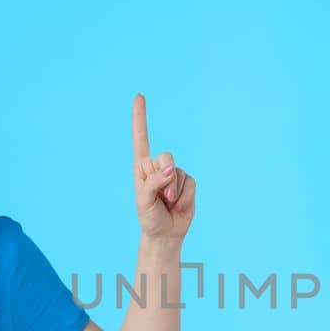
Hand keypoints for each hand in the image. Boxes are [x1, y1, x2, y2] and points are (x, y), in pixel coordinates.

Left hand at [132, 93, 195, 240]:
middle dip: (166, 177)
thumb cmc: (149, 217)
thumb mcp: (144, 200)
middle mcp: (157, 167)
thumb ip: (154, 182)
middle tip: (162, 198)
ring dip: (175, 192)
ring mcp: (173, 174)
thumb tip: (171, 168)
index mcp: (142, 167)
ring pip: (178, 173)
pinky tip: (178, 206)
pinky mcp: (187, 183)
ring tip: (168, 205)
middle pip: (166, 157)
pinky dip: (185, 197)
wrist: (165, 234)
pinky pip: (190, 183)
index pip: (140, 138)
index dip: (139, 117)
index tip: (139, 96)